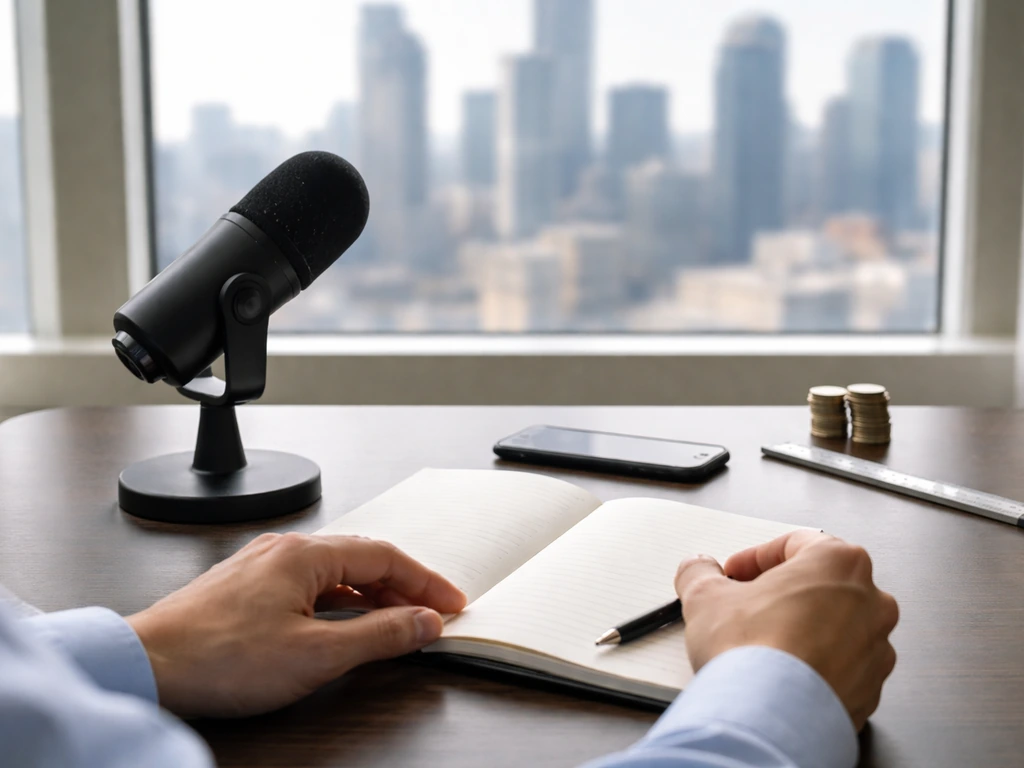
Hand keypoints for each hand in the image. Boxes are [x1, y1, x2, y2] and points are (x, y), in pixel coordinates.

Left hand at [128, 532, 465, 718]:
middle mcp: (284, 549)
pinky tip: (341, 624)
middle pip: (362, 559)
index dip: (426, 581)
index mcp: (305, 554)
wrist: (144, 665)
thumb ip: (379, 636)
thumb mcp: (316, 654)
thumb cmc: (218, 658)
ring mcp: (262, 566)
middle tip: (430, 615)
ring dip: (370, 595)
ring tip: (393, 622)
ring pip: (334, 572)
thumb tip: (423, 623)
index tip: (451, 604)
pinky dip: (338, 601)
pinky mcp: (245, 588)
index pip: (386, 556)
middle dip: (402, 587)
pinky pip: (308, 584)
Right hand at [674, 531, 897, 730]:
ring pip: (836, 628)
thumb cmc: (753, 652)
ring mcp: (876, 650)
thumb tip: (697, 569)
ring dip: (802, 630)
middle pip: (820, 584)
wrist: (767, 717)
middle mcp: (870, 602)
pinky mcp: (870, 691)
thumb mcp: (705, 595)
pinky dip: (815, 667)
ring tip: (762, 644)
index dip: (755, 558)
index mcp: (839, 563)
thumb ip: (700, 572)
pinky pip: (841, 668)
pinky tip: (781, 675)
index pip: (795, 544)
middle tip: (748, 606)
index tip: (734, 573)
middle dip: (782, 593)